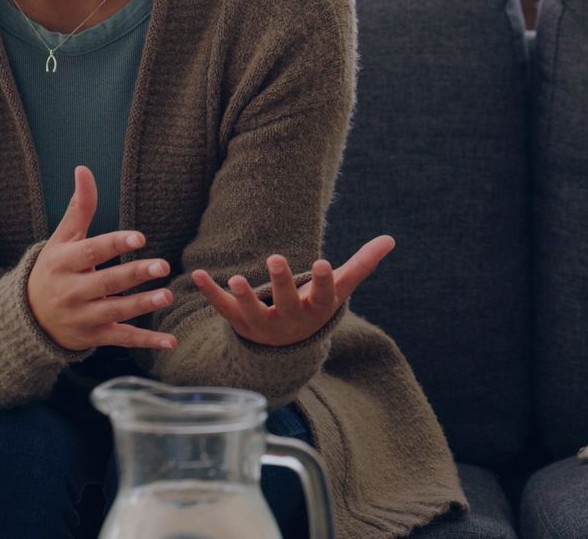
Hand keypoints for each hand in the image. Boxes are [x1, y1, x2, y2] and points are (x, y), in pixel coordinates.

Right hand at [27, 166, 178, 351]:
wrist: (27, 318)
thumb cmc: (52, 269)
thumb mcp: (61, 239)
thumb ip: (79, 208)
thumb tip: (84, 169)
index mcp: (63, 262)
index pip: (92, 251)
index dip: (115, 244)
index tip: (140, 237)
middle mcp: (71, 291)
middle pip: (107, 282)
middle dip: (134, 274)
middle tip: (163, 266)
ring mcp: (82, 317)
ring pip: (116, 312)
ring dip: (142, 305)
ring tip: (167, 296)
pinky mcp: (93, 337)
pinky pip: (122, 340)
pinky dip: (146, 342)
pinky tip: (170, 342)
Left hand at [190, 235, 395, 347]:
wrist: (285, 349)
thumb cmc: (315, 307)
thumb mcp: (338, 289)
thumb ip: (362, 264)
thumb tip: (391, 239)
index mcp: (314, 309)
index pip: (322, 296)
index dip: (322, 281)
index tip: (322, 263)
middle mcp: (288, 320)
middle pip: (285, 302)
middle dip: (281, 282)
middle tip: (276, 259)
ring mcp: (261, 323)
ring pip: (252, 311)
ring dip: (244, 295)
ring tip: (237, 278)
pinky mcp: (237, 321)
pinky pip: (222, 308)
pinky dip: (209, 292)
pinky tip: (196, 274)